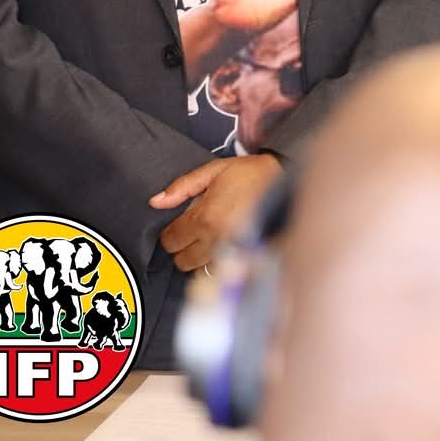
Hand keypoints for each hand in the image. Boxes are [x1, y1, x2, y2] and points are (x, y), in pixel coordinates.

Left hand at [150, 155, 281, 271]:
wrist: (284, 178)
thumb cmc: (248, 173)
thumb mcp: (214, 170)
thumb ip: (183, 186)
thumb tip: (155, 202)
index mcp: (204, 218)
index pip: (170, 240)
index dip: (170, 232)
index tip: (179, 223)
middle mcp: (215, 239)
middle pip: (181, 260)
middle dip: (182, 247)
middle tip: (192, 231)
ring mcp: (231, 250)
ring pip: (198, 269)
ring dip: (197, 257)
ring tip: (207, 239)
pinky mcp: (244, 256)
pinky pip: (218, 270)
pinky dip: (214, 263)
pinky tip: (219, 248)